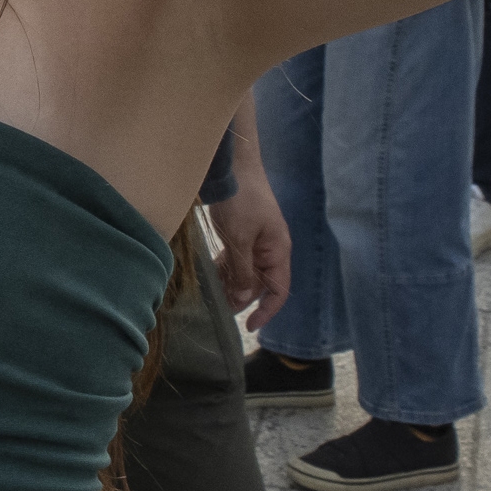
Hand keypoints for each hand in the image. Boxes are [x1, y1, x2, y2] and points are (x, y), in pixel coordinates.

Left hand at [207, 173, 291, 325]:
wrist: (233, 163)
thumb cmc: (241, 199)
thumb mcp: (239, 239)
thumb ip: (241, 270)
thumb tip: (242, 299)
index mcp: (278, 251)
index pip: (279, 291)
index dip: (266, 311)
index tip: (249, 326)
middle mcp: (270, 248)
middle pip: (260, 283)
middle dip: (242, 298)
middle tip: (220, 309)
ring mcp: (256, 239)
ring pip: (246, 270)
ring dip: (231, 283)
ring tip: (213, 296)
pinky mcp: (242, 231)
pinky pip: (237, 257)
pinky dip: (225, 267)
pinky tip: (212, 275)